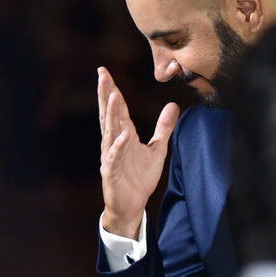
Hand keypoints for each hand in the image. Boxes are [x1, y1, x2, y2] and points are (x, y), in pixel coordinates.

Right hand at [98, 66, 179, 238]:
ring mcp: (111, 156)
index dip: (113, 90)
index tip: (106, 71)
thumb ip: (164, 127)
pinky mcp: (112, 172)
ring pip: (110, 132)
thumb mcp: (157, 149)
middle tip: (102, 74)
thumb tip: (173, 105)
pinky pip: (115, 157)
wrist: (132, 205)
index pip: (118, 109)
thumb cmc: (139, 177)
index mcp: (124, 135)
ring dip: (112, 114)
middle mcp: (115, 142)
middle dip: (106, 94)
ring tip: (114, 96)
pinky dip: (119, 146)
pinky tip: (123, 135)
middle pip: (109, 114)